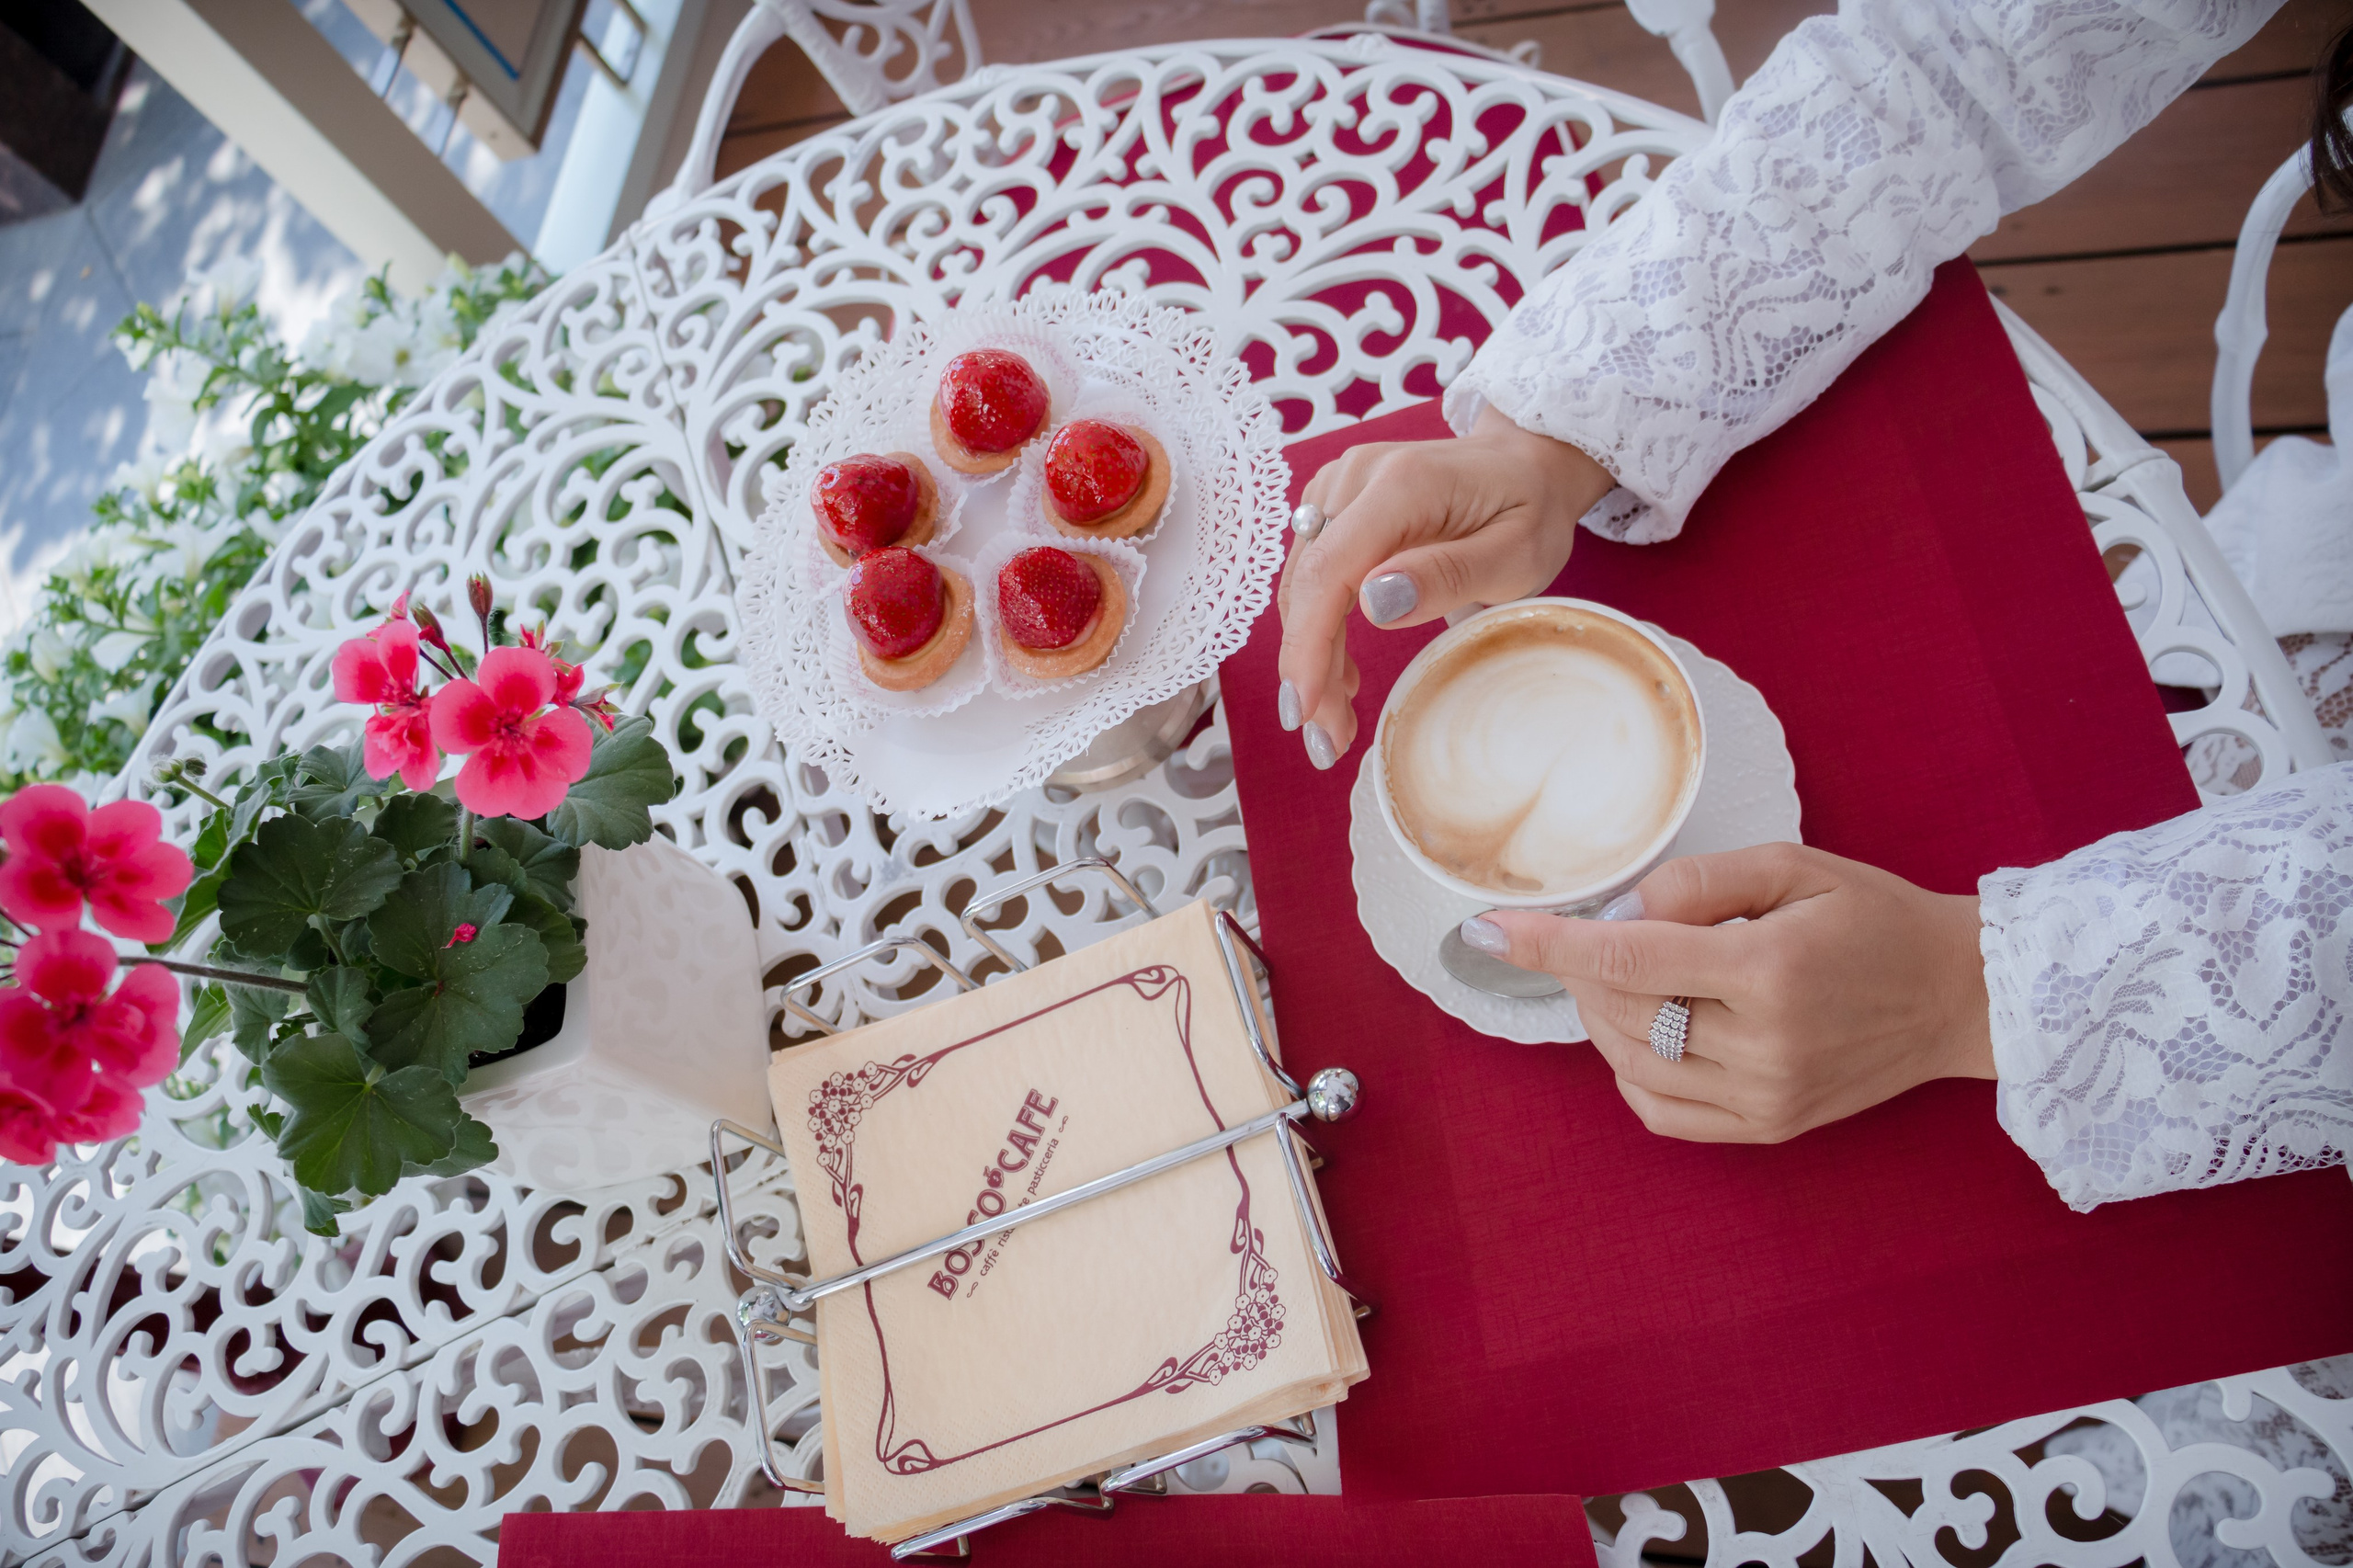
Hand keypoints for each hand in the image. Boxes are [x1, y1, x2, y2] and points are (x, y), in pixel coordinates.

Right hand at [1277, 408, 1612, 768]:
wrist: (1527, 462)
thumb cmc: (1530, 510)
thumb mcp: (1517, 555)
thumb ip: (1447, 576)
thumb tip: (1371, 603)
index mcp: (1403, 485)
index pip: (1329, 571)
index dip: (1307, 646)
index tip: (1304, 710)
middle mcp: (1356, 477)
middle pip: (1307, 584)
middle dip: (1307, 668)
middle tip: (1326, 739)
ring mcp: (1338, 486)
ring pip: (1301, 584)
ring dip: (1311, 654)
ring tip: (1337, 715)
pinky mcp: (1333, 503)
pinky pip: (1311, 573)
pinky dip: (1319, 626)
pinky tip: (1339, 669)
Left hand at [1460, 844, 1994, 1141]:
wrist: (1956, 995)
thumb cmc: (1874, 918)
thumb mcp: (1794, 866)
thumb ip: (1700, 883)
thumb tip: (1622, 910)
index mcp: (1768, 970)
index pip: (1626, 961)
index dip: (1547, 946)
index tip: (1488, 931)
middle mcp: (1764, 1044)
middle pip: (1620, 1014)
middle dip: (1584, 972)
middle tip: (1597, 937)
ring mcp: (1766, 1097)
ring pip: (1631, 1064)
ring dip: (1604, 1019)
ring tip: (1630, 978)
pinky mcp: (1770, 1128)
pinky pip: (1662, 1112)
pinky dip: (1631, 1072)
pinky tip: (1647, 1032)